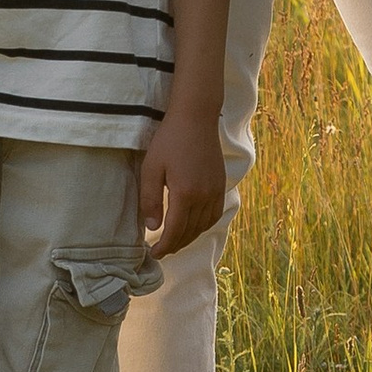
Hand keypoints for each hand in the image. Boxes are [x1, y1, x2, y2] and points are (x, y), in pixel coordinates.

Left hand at [137, 104, 223, 258]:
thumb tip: (153, 227)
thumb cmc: (169, 139)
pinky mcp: (221, 184)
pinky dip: (203, 225)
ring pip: (204, 226)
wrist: (196, 117)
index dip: (164, 247)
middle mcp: (204, 196)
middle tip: (161, 251)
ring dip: (189, 237)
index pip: (175, 232)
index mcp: (185, 193)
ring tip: (175, 241)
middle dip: (175, 246)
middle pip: (190, 232)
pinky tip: (193, 225)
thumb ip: (150, 200)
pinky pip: (214, 214)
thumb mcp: (151, 168)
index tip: (154, 254)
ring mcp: (215, 190)